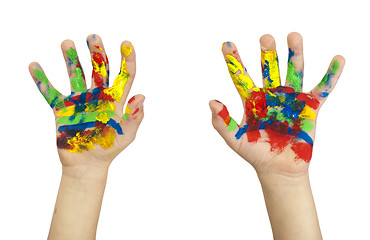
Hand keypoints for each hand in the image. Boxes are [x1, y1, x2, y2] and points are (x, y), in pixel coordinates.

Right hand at [29, 34, 143, 169]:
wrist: (88, 164)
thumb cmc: (110, 149)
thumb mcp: (127, 134)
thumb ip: (134, 117)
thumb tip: (142, 96)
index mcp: (115, 100)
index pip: (125, 76)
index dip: (127, 60)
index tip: (126, 44)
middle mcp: (98, 95)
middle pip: (99, 69)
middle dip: (97, 53)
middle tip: (93, 37)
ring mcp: (79, 100)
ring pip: (75, 74)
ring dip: (71, 59)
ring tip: (67, 43)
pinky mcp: (62, 109)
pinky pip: (50, 92)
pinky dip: (42, 80)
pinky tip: (34, 66)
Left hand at [209, 32, 344, 175]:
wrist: (277, 169)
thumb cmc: (254, 153)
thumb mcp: (234, 139)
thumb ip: (222, 122)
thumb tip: (212, 101)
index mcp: (252, 99)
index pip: (241, 76)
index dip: (234, 61)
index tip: (227, 44)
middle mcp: (272, 94)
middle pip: (269, 68)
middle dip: (267, 54)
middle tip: (265, 39)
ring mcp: (291, 99)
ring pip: (294, 72)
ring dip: (295, 55)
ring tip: (293, 36)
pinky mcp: (310, 108)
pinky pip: (322, 89)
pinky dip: (331, 75)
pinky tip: (337, 59)